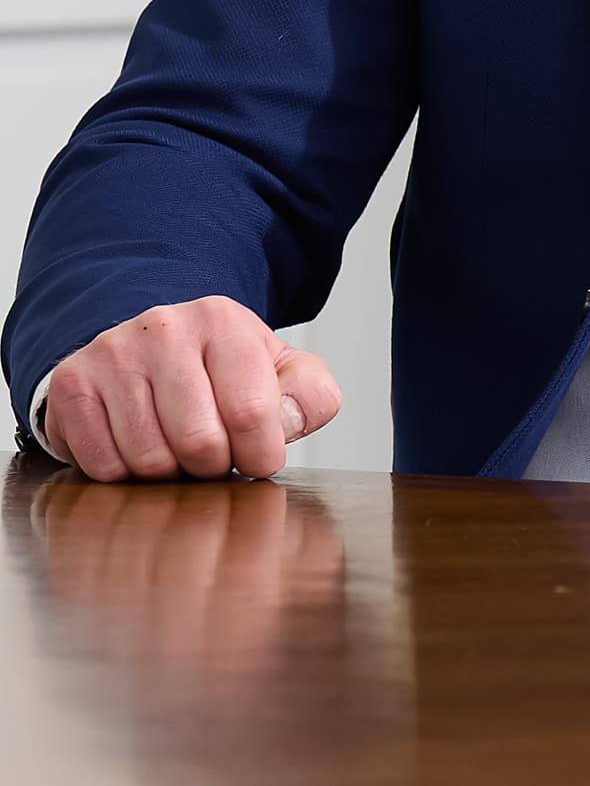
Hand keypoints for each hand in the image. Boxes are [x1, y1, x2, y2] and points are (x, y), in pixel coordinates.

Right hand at [43, 297, 341, 481]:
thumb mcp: (280, 374)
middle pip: (199, 442)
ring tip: (175, 448)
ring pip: (150, 460)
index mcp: (222, 320)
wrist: (145, 353)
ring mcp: (113, 353)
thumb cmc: (220, 374)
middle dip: (213, 468)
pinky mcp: (73, 384)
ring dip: (169, 474)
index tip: (255, 457)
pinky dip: (124, 476)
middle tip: (211, 454)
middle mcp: (164, 327)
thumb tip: (288, 422)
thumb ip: (309, 396)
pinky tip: (136, 447)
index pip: (251, 412)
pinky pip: (103, 466)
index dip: (259, 455)